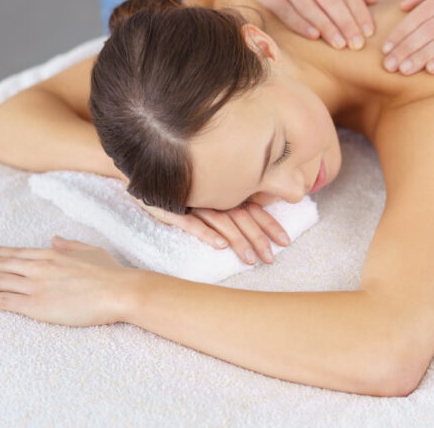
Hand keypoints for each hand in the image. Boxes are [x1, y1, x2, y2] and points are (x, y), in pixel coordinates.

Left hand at [0, 235, 133, 326]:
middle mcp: (39, 267)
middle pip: (1, 264)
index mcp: (52, 254)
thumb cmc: (111, 273)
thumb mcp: (90, 251)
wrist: (118, 291)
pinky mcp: (36, 306)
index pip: (16, 253)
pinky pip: (4, 301)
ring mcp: (36, 286)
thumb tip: (54, 239)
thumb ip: (69, 245)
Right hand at [133, 197, 289, 265]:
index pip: (254, 209)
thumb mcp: (211, 195)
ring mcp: (195, 202)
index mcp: (226, 192)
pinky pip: (191, 221)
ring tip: (250, 259)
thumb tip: (258, 219)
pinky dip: (206, 233)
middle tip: (270, 259)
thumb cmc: (184, 190)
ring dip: (238, 240)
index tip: (286, 241)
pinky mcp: (174, 208)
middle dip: (259, 238)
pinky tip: (219, 246)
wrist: (147, 174)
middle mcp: (214, 196)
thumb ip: (233, 204)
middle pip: (243, 217)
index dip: (271, 224)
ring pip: (222, 221)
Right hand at [238, 0, 376, 49]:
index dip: (359, 12)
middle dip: (346, 24)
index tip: (368, 31)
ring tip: (340, 45)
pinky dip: (301, 25)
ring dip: (327, 28)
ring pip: (310, 8)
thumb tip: (371, 1)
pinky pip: (287, 12)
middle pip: (331, 0)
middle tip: (357, 44)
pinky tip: (314, 36)